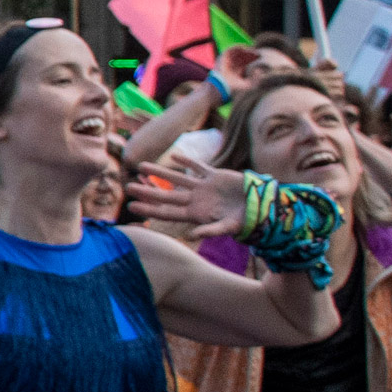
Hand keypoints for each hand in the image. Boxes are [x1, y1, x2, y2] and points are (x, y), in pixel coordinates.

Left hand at [122, 147, 254, 237]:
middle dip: (147, 191)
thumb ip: (209, 231)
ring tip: (141, 165)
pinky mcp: (216, 176)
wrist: (264, 207)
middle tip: (128, 187)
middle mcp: (196, 200)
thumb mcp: (226, 227)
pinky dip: (187, 160)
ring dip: (160, 171)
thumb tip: (189, 237)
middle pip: (166, 195)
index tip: (131, 206)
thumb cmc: (245, 220)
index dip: (150, 209)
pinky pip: (198, 167)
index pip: (167, 211)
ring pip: (177, 178)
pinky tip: (174, 155)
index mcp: (195, 213)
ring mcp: (204, 187)